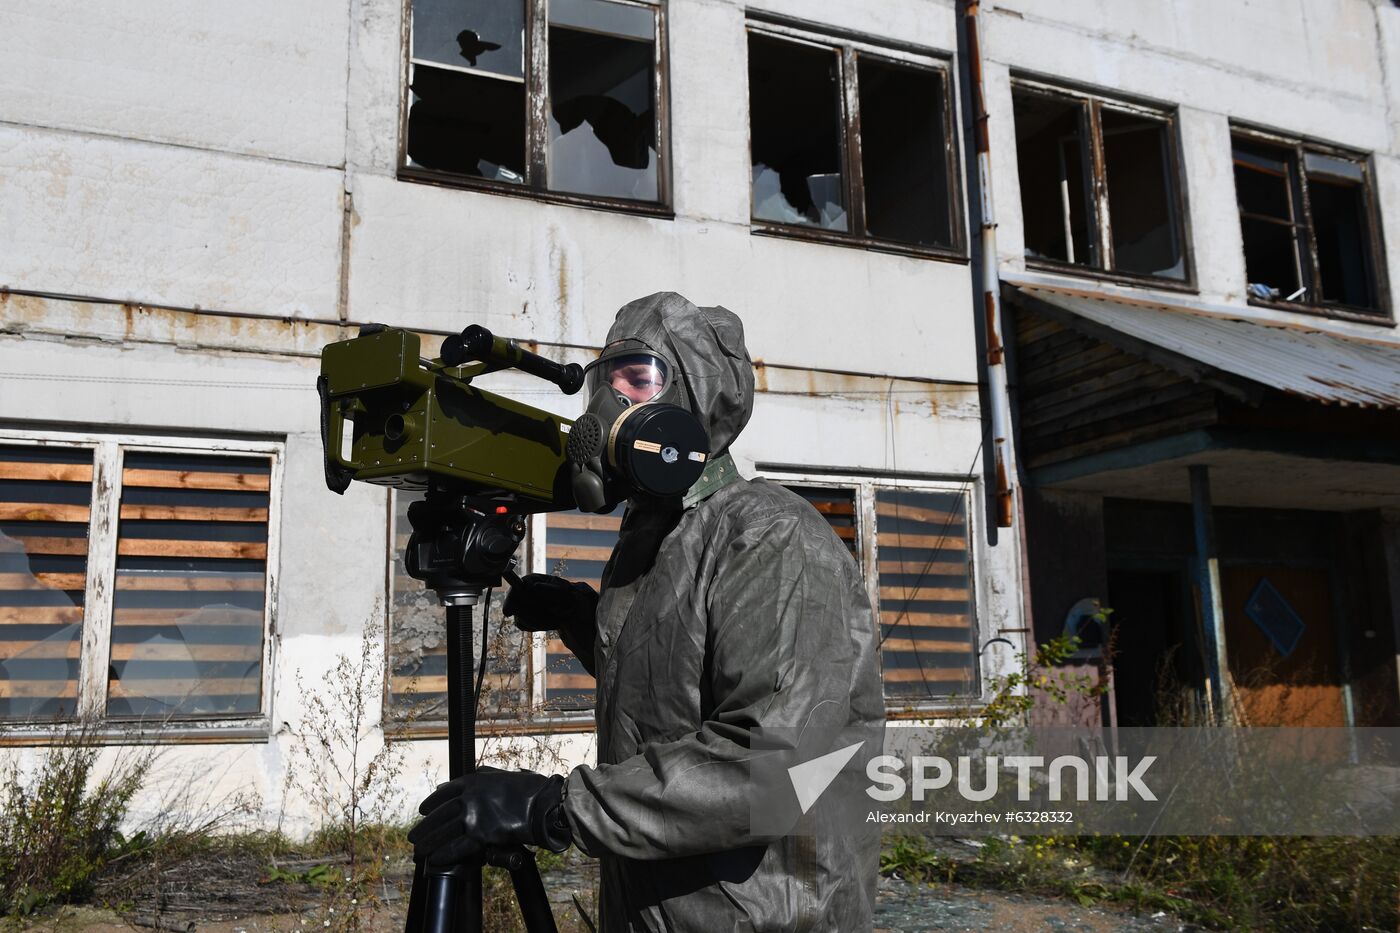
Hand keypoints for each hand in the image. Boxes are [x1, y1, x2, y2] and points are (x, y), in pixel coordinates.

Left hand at [408, 768, 571, 865]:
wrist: (542, 804)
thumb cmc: (526, 789)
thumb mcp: (499, 775)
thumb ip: (478, 777)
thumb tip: (458, 780)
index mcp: (473, 781)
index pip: (444, 793)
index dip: (431, 803)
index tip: (422, 811)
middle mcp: (469, 798)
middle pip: (439, 815)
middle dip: (425, 827)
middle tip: (413, 836)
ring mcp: (474, 816)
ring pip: (444, 832)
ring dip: (429, 843)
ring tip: (419, 851)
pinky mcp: (482, 835)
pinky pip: (458, 847)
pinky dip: (445, 854)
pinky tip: (435, 859)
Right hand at [502, 574, 597, 633]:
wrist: (597, 639)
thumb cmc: (592, 616)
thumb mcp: (577, 600)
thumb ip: (556, 592)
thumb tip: (534, 587)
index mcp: (555, 582)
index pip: (527, 582)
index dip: (516, 593)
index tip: (509, 611)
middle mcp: (547, 591)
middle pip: (521, 597)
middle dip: (527, 610)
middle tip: (546, 619)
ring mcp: (545, 606)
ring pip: (522, 610)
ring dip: (533, 619)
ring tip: (554, 622)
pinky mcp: (544, 618)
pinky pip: (527, 621)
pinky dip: (534, 625)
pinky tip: (552, 626)